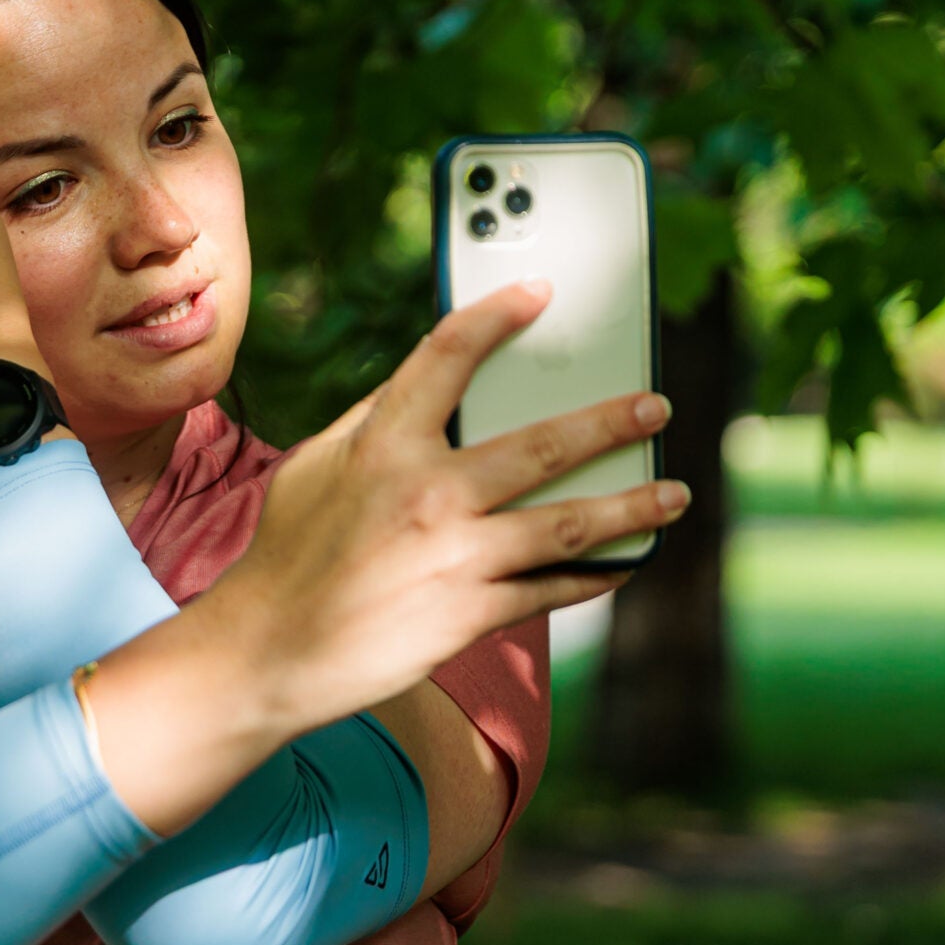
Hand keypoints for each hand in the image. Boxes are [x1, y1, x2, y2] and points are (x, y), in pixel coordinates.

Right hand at [82, 281, 686, 832]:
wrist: (270, 650)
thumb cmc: (290, 551)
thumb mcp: (317, 466)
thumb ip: (374, 420)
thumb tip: (424, 382)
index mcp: (381, 443)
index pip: (448, 356)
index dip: (497, 316)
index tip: (541, 294)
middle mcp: (425, 493)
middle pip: (541, 445)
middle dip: (610, 422)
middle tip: (654, 407)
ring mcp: (453, 556)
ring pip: (566, 524)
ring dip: (631, 507)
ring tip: (674, 493)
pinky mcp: (468, 614)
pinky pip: (548, 589)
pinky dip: (592, 575)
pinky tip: (622, 564)